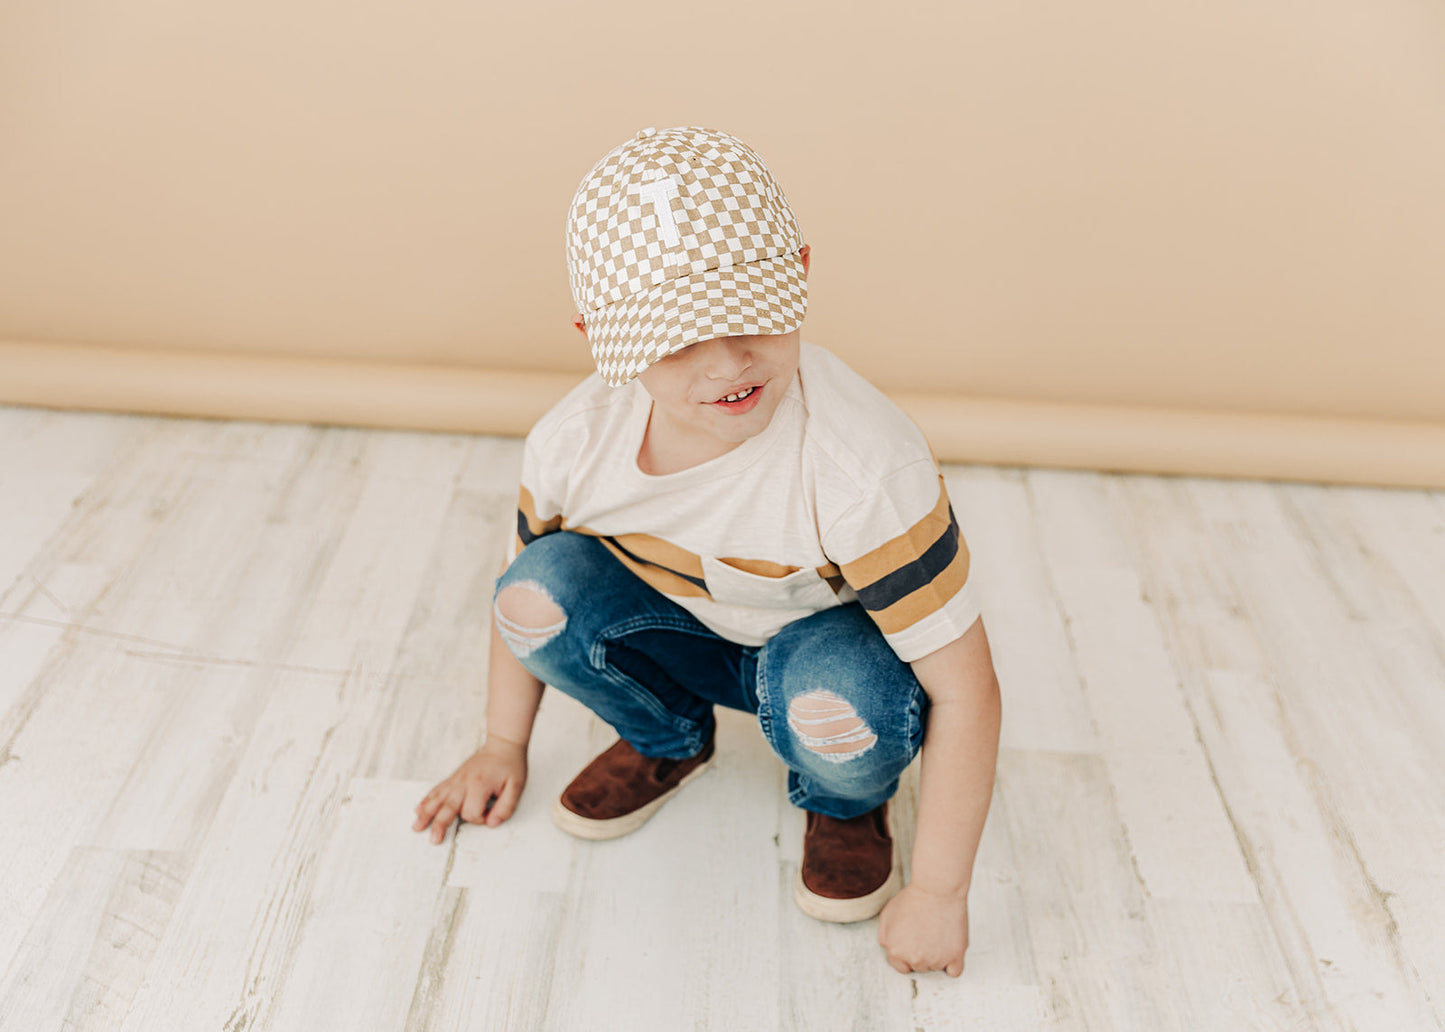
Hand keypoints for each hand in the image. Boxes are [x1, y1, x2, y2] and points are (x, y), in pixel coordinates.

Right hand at [412, 737, 527, 843]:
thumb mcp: (516, 787)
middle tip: (434, 840)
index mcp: (479, 785)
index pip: (472, 813)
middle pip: (448, 807)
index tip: (490, 814)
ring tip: (417, 827)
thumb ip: (506, 807)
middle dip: (440, 825)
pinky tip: (419, 809)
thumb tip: (492, 824)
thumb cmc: (510, 765)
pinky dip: (427, 800)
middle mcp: (464, 782)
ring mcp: (457, 779)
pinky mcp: (454, 777)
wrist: (503, 744)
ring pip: (438, 798)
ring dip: (427, 813)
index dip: (481, 819)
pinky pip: (437, 789)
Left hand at [878, 883, 969, 976]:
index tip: (913, 944)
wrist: (936, 888)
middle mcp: (915, 959)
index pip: (901, 967)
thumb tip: (890, 949)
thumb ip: (885, 936)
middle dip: (921, 953)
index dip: (907, 954)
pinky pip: (954, 972)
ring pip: (936, 967)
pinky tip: (950, 950)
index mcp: (896, 951)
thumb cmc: (914, 898)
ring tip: (937, 932)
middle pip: (919, 967)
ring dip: (937, 955)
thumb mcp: (887, 915)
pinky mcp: (955, 955)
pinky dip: (953, 964)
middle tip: (926, 933)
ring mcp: (936, 959)